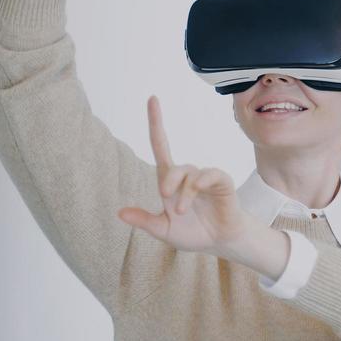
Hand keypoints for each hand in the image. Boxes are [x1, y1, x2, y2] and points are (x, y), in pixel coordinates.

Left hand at [117, 96, 255, 255]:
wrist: (219, 242)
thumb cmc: (192, 232)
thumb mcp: (163, 230)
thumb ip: (144, 221)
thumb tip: (119, 213)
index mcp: (170, 182)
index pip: (160, 145)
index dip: (156, 123)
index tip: (152, 99)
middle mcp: (186, 176)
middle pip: (174, 167)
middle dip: (169, 181)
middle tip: (166, 198)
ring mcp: (205, 178)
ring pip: (190, 176)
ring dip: (185, 195)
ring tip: (182, 212)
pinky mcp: (221, 182)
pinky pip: (210, 174)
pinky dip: (203, 180)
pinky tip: (199, 189)